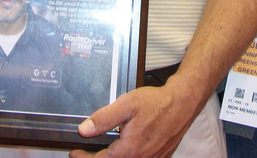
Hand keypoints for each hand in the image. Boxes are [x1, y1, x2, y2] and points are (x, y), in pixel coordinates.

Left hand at [68, 82, 198, 157]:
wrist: (182, 103)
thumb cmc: (157, 103)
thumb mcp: (126, 105)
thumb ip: (104, 119)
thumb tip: (85, 130)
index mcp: (129, 149)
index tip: (74, 154)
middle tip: (84, 154)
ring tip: (104, 152)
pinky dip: (129, 156)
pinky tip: (125, 149)